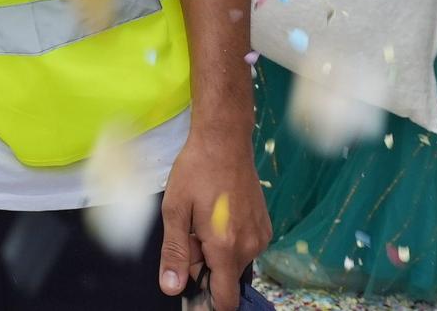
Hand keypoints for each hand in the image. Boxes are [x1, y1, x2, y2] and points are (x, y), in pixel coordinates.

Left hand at [158, 125, 270, 310]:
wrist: (224, 141)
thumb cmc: (195, 172)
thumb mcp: (175, 210)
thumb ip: (174, 252)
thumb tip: (172, 288)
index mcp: (226, 247)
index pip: (225, 299)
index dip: (206, 299)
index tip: (190, 283)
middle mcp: (250, 246)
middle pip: (225, 278)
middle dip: (203, 266)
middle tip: (189, 232)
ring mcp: (261, 236)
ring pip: (234, 262)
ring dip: (215, 252)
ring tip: (201, 219)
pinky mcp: (264, 227)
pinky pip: (244, 247)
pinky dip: (228, 240)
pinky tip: (216, 214)